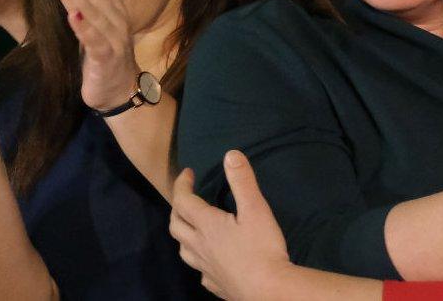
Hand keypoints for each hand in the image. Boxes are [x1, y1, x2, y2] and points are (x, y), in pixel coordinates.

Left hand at [49, 0, 137, 109]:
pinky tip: (74, 15)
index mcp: (116, 14)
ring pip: (96, 14)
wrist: (120, 92)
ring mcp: (114, 41)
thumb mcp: (99, 28)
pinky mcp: (107, 59)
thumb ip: (90, 6)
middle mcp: (118, 23)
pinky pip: (96, 41)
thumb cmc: (106, 57)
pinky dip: (85, 28)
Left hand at [170, 151, 290, 300]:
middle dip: (177, 207)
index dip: (182, 185)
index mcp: (207, 225)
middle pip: (176, 225)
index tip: (188, 173)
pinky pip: (198, 269)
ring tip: (193, 226)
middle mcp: (199, 246)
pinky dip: (199, 258)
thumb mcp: (256, 209)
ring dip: (182, 233)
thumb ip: (243, 181)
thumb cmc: (262, 248)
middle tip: (187, 197)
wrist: (267, 290)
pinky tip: (210, 259)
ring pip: (182, 249)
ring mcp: (204, 267)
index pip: (183, 201)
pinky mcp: (213, 284)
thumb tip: (230, 154)